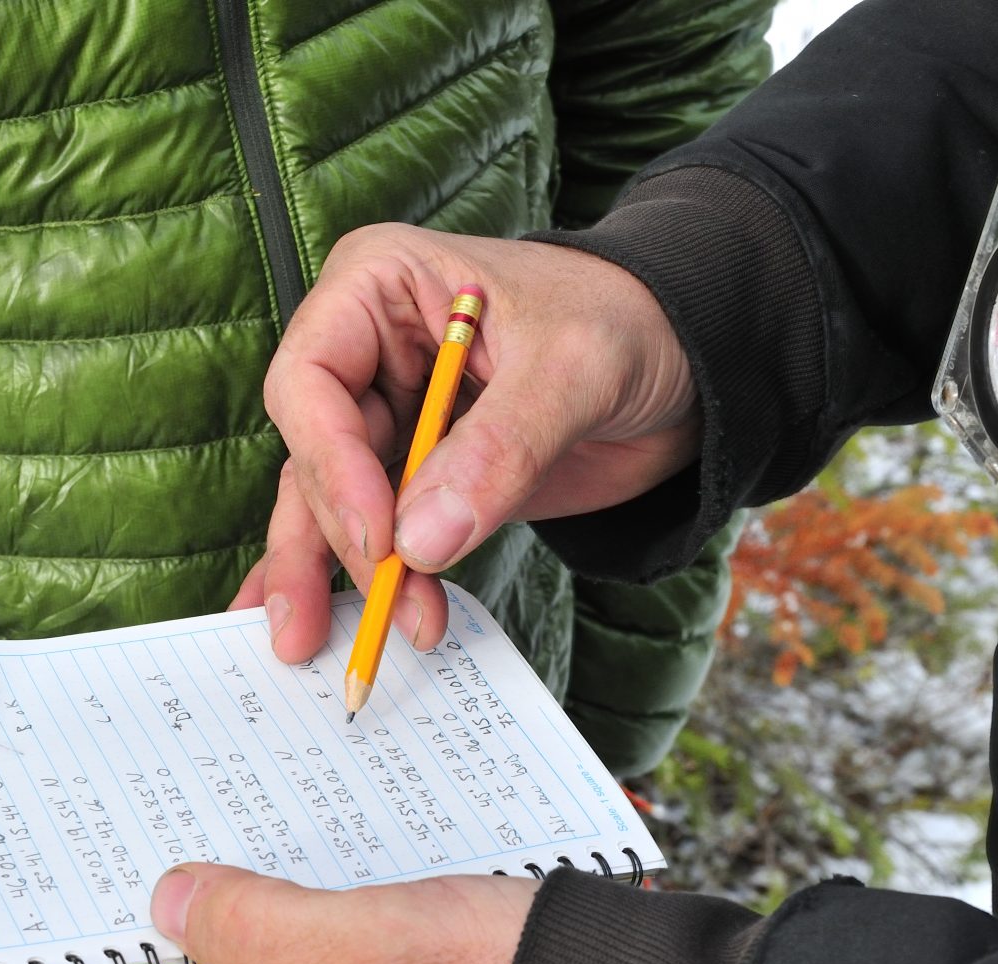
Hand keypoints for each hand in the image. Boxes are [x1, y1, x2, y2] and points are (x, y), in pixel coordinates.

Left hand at [90, 864, 534, 963]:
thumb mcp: (371, 941)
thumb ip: (256, 925)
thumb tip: (167, 904)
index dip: (120, 937)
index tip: (105, 864)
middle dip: (209, 921)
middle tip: (201, 826)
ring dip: (285, 931)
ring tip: (292, 850)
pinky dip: (347, 957)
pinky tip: (371, 901)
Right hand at [232, 224, 697, 660]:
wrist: (686, 361)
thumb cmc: (627, 322)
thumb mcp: (574, 369)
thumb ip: (500, 450)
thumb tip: (420, 543)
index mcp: (380, 286)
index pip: (311, 379)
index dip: (333, 464)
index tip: (382, 536)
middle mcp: (365, 351)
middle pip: (314, 454)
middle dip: (340, 539)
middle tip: (381, 607)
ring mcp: (388, 418)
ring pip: (328, 503)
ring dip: (338, 574)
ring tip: (338, 643)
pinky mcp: (416, 477)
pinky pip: (372, 531)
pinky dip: (359, 580)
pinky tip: (337, 626)